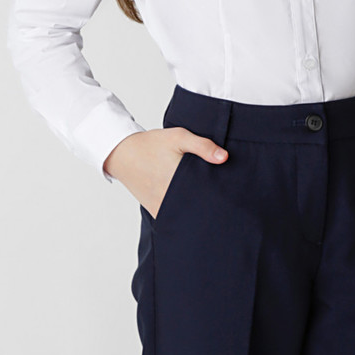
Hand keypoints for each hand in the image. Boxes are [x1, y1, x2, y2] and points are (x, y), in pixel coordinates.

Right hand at [102, 127, 227, 218]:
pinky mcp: (156, 211)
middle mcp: (170, 197)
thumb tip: (224, 157)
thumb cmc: (152, 144)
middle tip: (225, 201)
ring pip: (187, 216)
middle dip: (211, 205)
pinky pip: (174, 218)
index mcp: (178, 180)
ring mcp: (162, 206)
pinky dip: (183, 216)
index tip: (230, 193)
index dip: (220, 195)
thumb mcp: (178, 137)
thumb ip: (202, 146)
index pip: (207, 195)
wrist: (123, 153)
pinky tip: (193, 209)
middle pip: (198, 208)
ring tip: (210, 205)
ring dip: (197, 212)